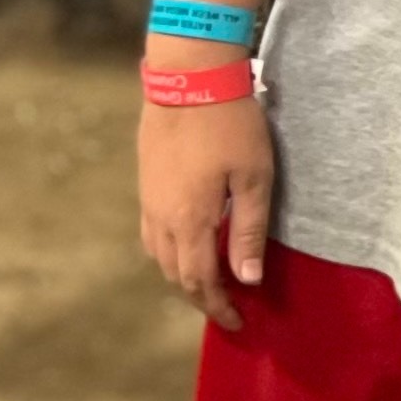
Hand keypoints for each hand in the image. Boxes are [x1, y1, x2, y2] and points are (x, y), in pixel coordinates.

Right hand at [139, 94, 274, 332]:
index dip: (218, 307)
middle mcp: (161, 218)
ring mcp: (148, 200)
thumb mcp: (255, 179)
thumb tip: (247, 279)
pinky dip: (170, 252)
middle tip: (228, 310)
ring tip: (210, 283)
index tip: (239, 322)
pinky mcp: (145, 183)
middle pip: (176, 274)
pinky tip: (188, 246)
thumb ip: (250, 231)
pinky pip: (152, 233)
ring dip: (183, 276)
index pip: (200, 281)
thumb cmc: (231, 125)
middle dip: (201, 297)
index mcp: (189, 221)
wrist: (189, 78)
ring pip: (159, 255)